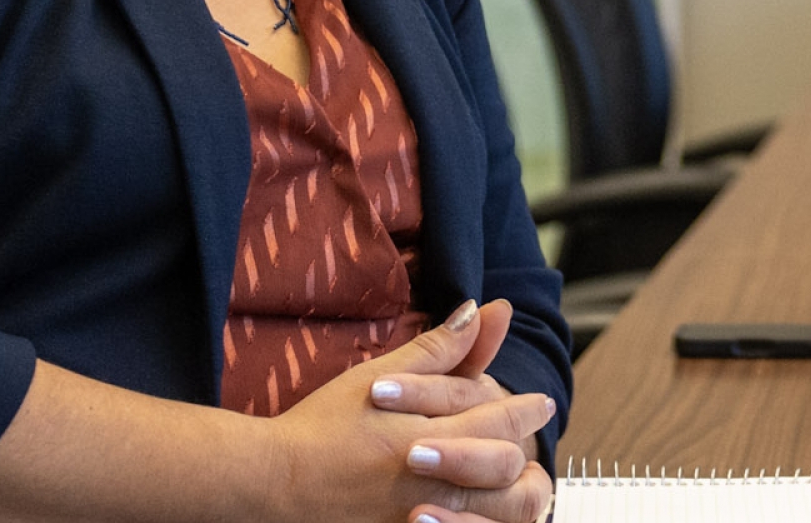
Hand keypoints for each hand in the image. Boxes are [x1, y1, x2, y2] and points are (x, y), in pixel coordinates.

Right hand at [271, 300, 555, 522]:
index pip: (501, 421)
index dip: (525, 411)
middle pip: (508, 472)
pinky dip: (477, 520)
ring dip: (515, 494)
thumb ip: (437, 349)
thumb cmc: (319, 429)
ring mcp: (423, 519)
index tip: (537, 403)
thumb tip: (482, 309)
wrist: (272, 485)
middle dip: (529, 451)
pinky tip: (481, 510)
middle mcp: (435, 483)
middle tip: (536, 441)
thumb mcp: (379, 377)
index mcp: (432, 437)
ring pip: (497, 515)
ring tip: (522, 478)